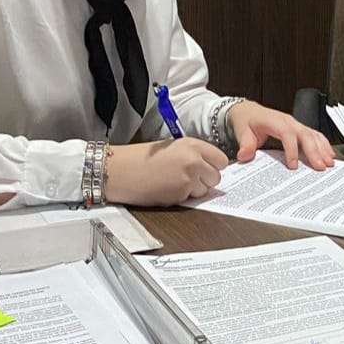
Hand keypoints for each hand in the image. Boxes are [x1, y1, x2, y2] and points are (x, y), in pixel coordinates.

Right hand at [104, 139, 228, 206]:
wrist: (121, 170)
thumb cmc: (142, 158)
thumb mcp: (172, 147)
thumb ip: (193, 155)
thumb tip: (209, 167)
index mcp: (193, 145)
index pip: (221, 160)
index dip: (214, 167)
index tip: (206, 169)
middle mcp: (194, 160)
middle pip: (216, 177)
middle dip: (205, 181)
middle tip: (188, 179)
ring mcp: (189, 178)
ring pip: (205, 191)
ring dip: (194, 191)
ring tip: (174, 183)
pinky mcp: (181, 193)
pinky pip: (190, 199)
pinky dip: (182, 197)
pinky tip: (167, 189)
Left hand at [229, 100, 334, 169]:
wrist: (249, 112)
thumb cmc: (247, 121)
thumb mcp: (242, 132)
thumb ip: (245, 144)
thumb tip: (244, 155)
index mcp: (275, 121)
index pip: (287, 134)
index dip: (291, 149)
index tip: (293, 166)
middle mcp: (289, 121)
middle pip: (305, 134)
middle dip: (314, 151)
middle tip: (321, 167)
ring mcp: (296, 124)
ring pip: (313, 135)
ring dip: (323, 148)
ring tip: (329, 163)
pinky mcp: (300, 129)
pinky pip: (315, 135)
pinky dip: (324, 145)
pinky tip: (330, 154)